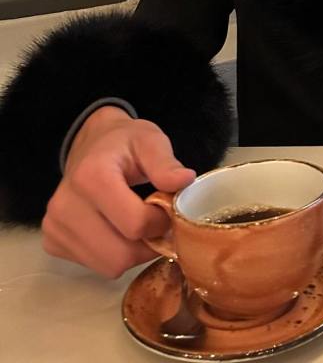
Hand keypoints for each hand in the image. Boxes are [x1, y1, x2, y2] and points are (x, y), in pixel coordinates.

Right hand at [41, 106, 195, 277]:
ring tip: (139, 226)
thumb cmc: (124, 142)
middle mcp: (65, 205)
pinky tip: (117, 230)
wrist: (91, 144)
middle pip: (120, 255)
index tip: (168, 209)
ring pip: (108, 266)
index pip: (135, 224)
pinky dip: (113, 255)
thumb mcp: (150, 141)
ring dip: (133, 253)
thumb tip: (185, 180)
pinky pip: (94, 266)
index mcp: (91, 176)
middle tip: (157, 224)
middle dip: (148, 245)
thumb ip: (166, 163)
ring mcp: (54, 226)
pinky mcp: (52, 241)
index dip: (161, 223)